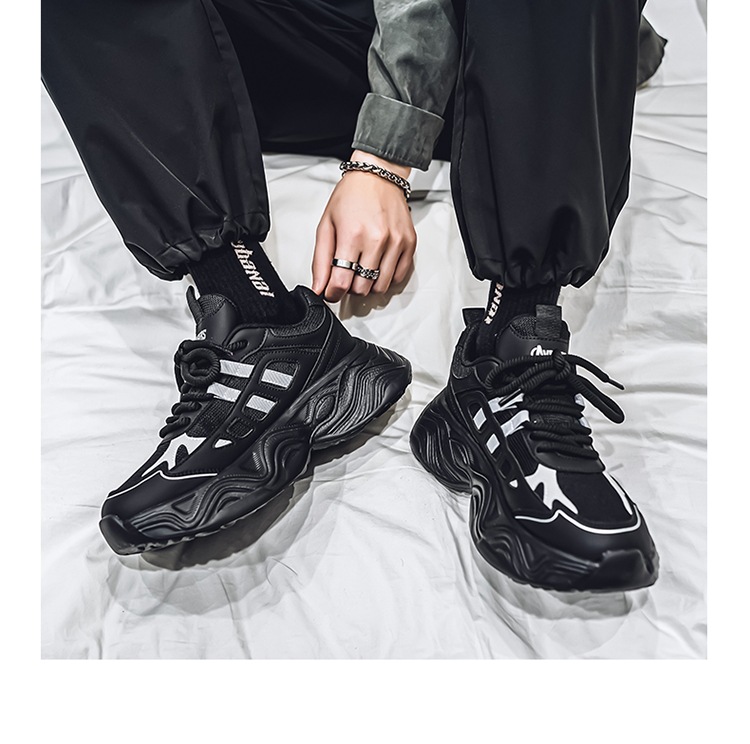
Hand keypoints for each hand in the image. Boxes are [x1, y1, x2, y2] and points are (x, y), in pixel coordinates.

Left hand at [312, 150, 415, 301]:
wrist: (378, 175)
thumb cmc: (351, 196)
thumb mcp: (326, 225)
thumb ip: (320, 260)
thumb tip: (319, 287)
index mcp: (352, 235)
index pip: (341, 282)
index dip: (333, 293)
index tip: (331, 292)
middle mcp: (377, 240)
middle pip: (362, 288)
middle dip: (350, 287)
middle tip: (346, 273)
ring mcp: (396, 243)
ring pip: (381, 287)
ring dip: (369, 284)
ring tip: (362, 269)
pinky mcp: (409, 243)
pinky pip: (399, 277)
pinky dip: (386, 278)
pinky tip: (378, 265)